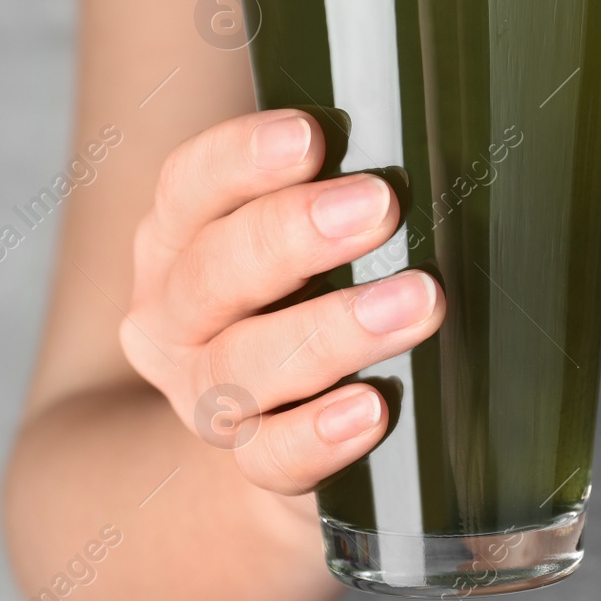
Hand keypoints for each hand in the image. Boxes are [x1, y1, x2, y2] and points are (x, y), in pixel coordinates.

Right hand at [120, 108, 445, 494]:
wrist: (287, 432)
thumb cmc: (307, 296)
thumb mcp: (302, 237)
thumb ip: (336, 191)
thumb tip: (426, 139)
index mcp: (178, 240)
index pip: (189, 186)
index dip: (243, 158)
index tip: (312, 136)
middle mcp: (173, 318)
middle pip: (213, 272)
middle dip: (293, 234)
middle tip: (379, 204)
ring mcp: (204, 398)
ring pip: (242, 366)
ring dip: (331, 330)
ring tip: (418, 302)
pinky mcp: (252, 464)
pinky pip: (273, 457)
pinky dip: (321, 433)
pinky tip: (372, 408)